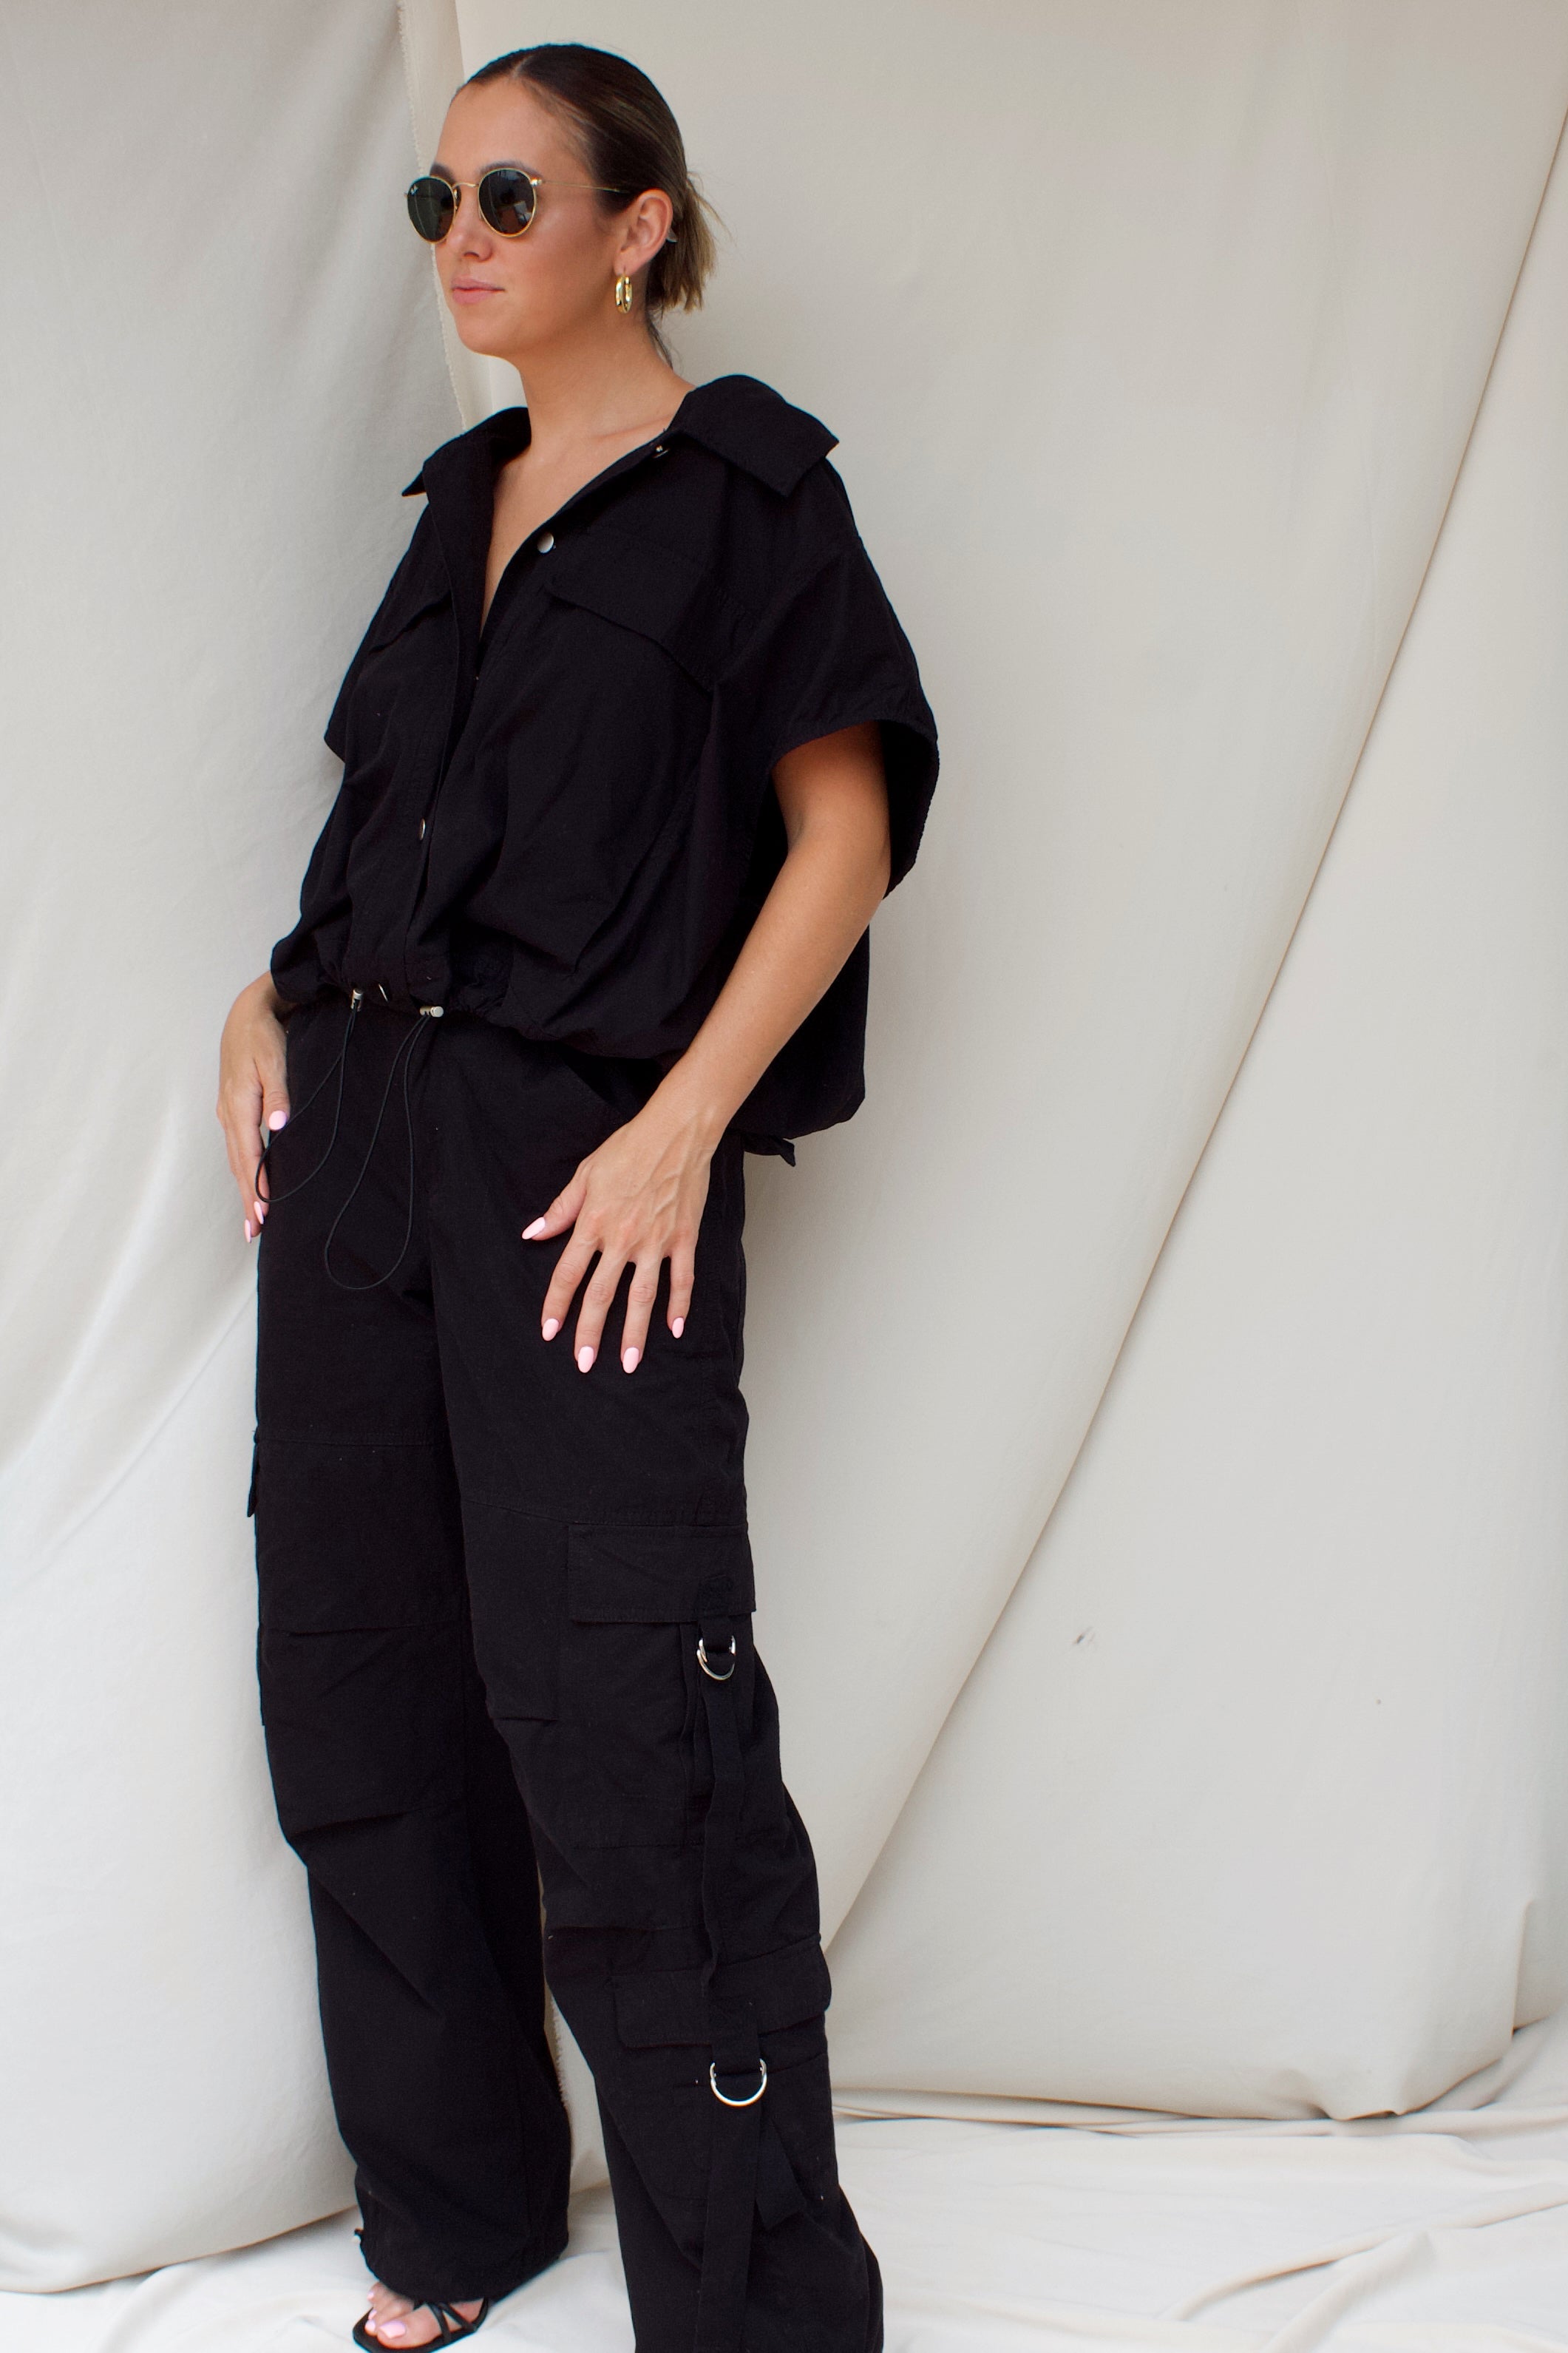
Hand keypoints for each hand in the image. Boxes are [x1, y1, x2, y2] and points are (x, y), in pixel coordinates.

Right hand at [217, 974, 291, 1240]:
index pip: (249, 1156)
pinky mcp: (233, 1108)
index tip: (263, 1214)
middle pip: (238, 1165)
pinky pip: (238, 1147)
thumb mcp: (275, 1059)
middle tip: (254, 1233)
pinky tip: (253, 1181)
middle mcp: (229, 1113)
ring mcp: (228, 1111)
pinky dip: (244, 1169)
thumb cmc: (263, 1034)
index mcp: (239, 1105)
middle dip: (247, 1199)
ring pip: (236, 1158)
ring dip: (245, 1188)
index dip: (256, 1186)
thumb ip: (279, 1093)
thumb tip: (279, 1126)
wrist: (247, 1012)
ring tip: (253, 1217)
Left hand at [523, 1093, 720, 1371]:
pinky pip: (681, 1279)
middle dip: (590, 1333)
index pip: (568, 1274)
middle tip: (583, 1363)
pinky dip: (678, 1305)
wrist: (676, 1133)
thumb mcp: (585, 1175)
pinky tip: (673, 1329)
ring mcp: (655, 1242)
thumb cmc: (628, 1149)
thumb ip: (560, 1210)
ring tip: (629, 1363)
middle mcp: (622, 1238)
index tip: (549, 1331)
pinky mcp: (683, 1239)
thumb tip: (533, 1233)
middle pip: (601, 1295)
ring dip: (634, 1333)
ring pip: (641, 1297)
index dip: (555, 1305)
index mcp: (593, 1223)